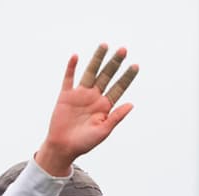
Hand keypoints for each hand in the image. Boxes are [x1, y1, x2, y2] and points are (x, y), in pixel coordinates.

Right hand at [35, 44, 138, 175]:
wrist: (63, 147)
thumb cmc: (85, 143)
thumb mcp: (103, 131)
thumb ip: (116, 117)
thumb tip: (131, 104)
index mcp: (105, 106)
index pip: (119, 88)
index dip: (127, 77)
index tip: (136, 66)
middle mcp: (94, 97)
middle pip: (106, 76)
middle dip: (115, 63)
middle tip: (123, 49)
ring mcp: (80, 94)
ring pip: (90, 72)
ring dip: (97, 59)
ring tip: (104, 45)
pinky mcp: (66, 95)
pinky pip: (69, 78)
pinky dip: (71, 67)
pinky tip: (76, 56)